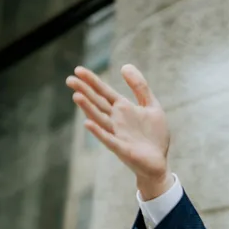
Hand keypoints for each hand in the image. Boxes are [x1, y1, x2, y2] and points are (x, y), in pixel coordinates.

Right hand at [66, 64, 171, 199]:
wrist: (158, 162)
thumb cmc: (154, 136)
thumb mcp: (152, 106)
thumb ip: (140, 87)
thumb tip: (125, 66)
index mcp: (123, 109)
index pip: (104, 92)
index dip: (93, 81)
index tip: (78, 69)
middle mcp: (116, 120)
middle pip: (98, 103)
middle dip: (85, 91)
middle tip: (69, 80)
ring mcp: (117, 134)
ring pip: (100, 119)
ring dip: (88, 108)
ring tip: (76, 96)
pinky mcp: (122, 148)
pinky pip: (108, 139)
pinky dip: (98, 132)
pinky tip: (87, 123)